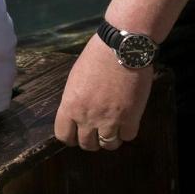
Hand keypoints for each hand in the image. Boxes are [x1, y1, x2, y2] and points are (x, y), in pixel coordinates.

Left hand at [54, 35, 151, 150]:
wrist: (121, 49)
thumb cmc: (95, 57)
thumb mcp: (75, 79)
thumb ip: (75, 100)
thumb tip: (76, 114)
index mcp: (70, 106)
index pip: (64, 135)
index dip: (71, 136)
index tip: (77, 132)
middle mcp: (87, 117)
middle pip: (87, 144)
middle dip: (91, 140)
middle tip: (97, 130)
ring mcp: (110, 120)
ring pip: (108, 145)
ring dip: (110, 138)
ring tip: (113, 127)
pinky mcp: (131, 118)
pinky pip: (128, 137)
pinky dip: (127, 131)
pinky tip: (127, 120)